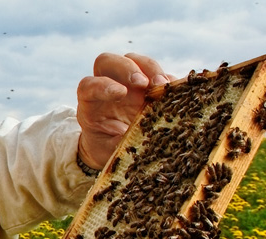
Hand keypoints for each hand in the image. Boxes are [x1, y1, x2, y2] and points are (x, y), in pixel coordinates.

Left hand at [75, 52, 175, 168]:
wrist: (115, 145)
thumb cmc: (106, 146)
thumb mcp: (108, 150)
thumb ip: (118, 143)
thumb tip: (134, 137)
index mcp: (90, 103)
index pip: (89, 85)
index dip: (102, 85)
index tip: (121, 93)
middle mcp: (107, 86)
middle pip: (108, 61)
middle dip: (127, 69)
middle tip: (144, 83)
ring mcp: (128, 82)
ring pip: (135, 61)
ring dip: (151, 69)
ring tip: (162, 85)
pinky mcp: (149, 85)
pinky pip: (160, 73)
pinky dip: (169, 80)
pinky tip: (176, 91)